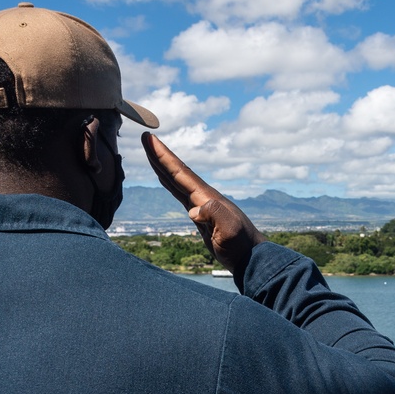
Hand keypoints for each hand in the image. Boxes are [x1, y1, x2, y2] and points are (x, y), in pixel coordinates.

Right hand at [142, 133, 265, 275]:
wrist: (250, 256)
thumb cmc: (241, 244)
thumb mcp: (230, 230)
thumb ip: (214, 214)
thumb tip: (192, 211)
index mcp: (207, 197)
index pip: (181, 173)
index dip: (164, 156)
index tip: (150, 139)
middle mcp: (203, 196)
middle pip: (176, 172)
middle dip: (160, 155)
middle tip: (145, 137)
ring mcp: (202, 204)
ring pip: (176, 180)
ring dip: (162, 166)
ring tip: (150, 151)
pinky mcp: (200, 214)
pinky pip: (179, 193)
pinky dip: (169, 182)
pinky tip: (164, 178)